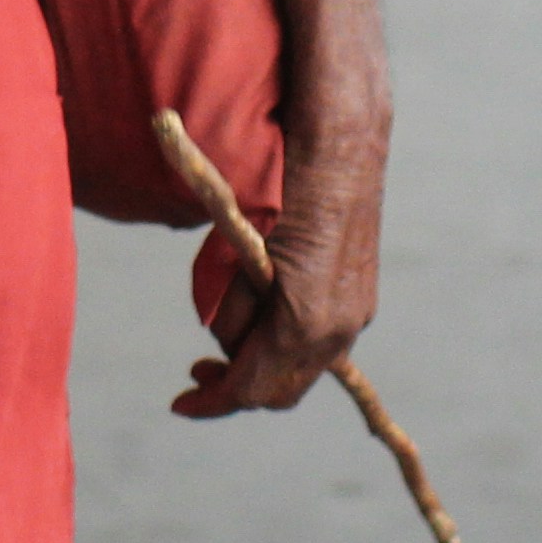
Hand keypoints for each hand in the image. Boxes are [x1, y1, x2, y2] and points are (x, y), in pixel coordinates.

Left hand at [175, 135, 381, 419]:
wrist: (343, 138)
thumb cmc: (280, 183)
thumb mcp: (236, 250)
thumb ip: (229, 306)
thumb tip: (223, 344)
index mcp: (306, 322)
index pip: (251, 386)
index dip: (213, 401)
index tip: (179, 404)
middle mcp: (340, 328)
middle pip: (281, 390)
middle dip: (237, 387)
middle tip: (197, 371)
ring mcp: (357, 314)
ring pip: (302, 367)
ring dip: (262, 361)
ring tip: (228, 333)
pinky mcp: (362, 297)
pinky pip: (319, 341)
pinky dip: (287, 341)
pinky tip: (266, 315)